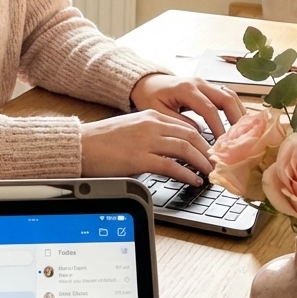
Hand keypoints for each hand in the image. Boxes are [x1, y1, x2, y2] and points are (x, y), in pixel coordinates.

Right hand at [80, 110, 213, 186]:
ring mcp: (146, 141)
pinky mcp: (139, 158)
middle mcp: (151, 125)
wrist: (80, 145)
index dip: (204, 141)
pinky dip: (186, 174)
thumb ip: (152, 135)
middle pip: (191, 136)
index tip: (212, 153)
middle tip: (216, 165)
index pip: (187, 126)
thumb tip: (171, 151)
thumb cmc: (102, 141)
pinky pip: (171, 166)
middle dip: (207, 152)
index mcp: (151, 116)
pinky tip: (193, 181)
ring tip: (209, 174)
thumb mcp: (132, 130)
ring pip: (185, 149)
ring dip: (201, 163)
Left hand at [129, 73, 244, 138]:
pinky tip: (238, 123)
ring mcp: (205, 83)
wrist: (147, 83)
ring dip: (239, 113)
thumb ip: (178, 122)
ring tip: (242, 133)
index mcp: (186, 89)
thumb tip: (198, 134)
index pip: (209, 109)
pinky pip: (227, 95)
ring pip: (230, 95)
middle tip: (238, 140)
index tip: (222, 145)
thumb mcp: (157, 112)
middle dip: (235, 120)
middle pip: (226, 98)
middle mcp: (199, 83)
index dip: (218, 128)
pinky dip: (235, 108)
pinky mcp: (208, 87)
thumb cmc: (149, 97)